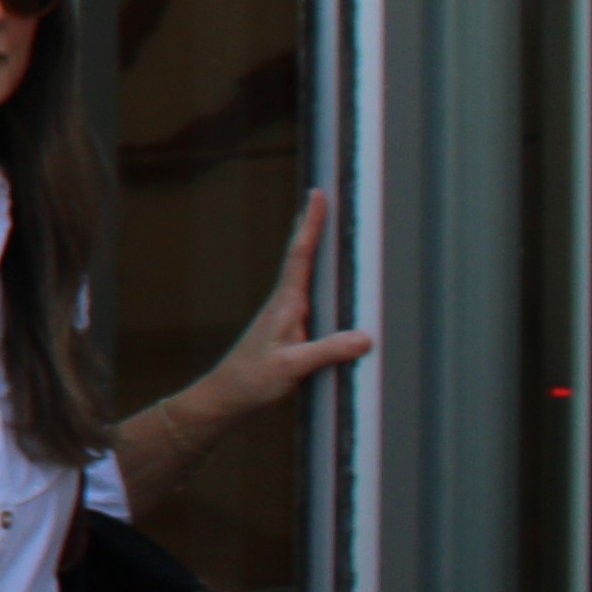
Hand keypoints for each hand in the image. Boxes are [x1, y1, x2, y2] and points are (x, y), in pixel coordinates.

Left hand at [182, 189, 370, 440]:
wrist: (226, 397)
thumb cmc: (252, 381)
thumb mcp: (292, 367)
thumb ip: (327, 351)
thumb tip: (365, 337)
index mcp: (286, 304)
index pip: (300, 255)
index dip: (310, 224)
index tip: (317, 194)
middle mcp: (285, 304)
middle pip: (302, 257)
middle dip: (313, 226)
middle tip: (324, 196)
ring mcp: (286, 317)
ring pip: (305, 276)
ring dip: (316, 250)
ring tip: (329, 228)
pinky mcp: (289, 331)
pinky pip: (310, 298)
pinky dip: (320, 281)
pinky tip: (328, 285)